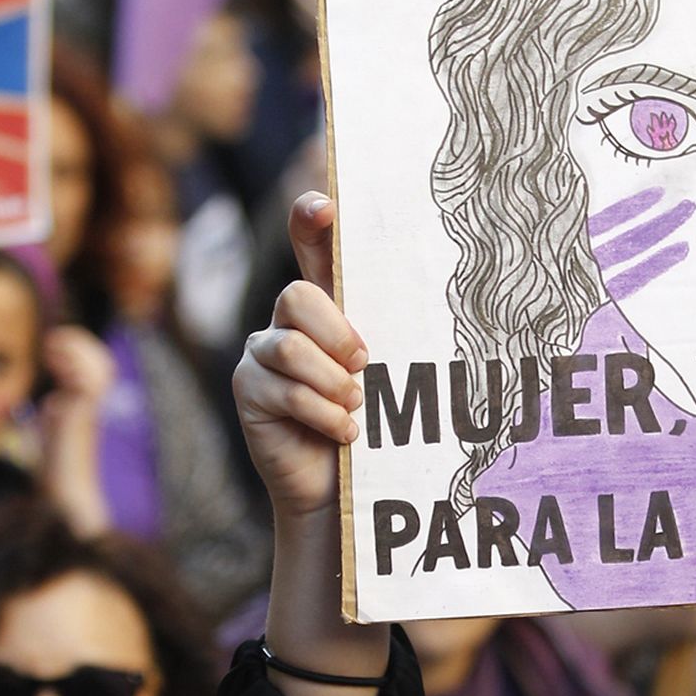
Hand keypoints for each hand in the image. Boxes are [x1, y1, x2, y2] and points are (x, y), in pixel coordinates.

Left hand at [37, 325, 114, 536]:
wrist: (66, 493)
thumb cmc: (57, 469)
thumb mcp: (52, 432)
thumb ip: (56, 414)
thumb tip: (52, 402)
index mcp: (88, 406)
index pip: (95, 368)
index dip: (77, 350)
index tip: (51, 344)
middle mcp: (94, 405)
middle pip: (103, 361)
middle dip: (80, 343)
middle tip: (53, 338)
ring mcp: (92, 410)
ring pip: (100, 366)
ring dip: (76, 349)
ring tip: (53, 343)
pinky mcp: (84, 416)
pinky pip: (87, 381)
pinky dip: (72, 364)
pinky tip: (53, 360)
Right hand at [233, 193, 367, 524]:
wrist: (342, 488)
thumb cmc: (376, 427)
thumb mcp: (393, 377)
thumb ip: (399, 338)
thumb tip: (447, 298)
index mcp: (328, 306)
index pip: (312, 246)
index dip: (311, 221)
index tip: (324, 207)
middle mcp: (289, 321)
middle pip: (296, 296)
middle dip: (336, 333)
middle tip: (363, 366)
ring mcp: (262, 353)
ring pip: (287, 347)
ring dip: (331, 382)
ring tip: (355, 407)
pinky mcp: (248, 389)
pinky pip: (282, 389)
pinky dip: (322, 413)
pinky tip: (345, 432)